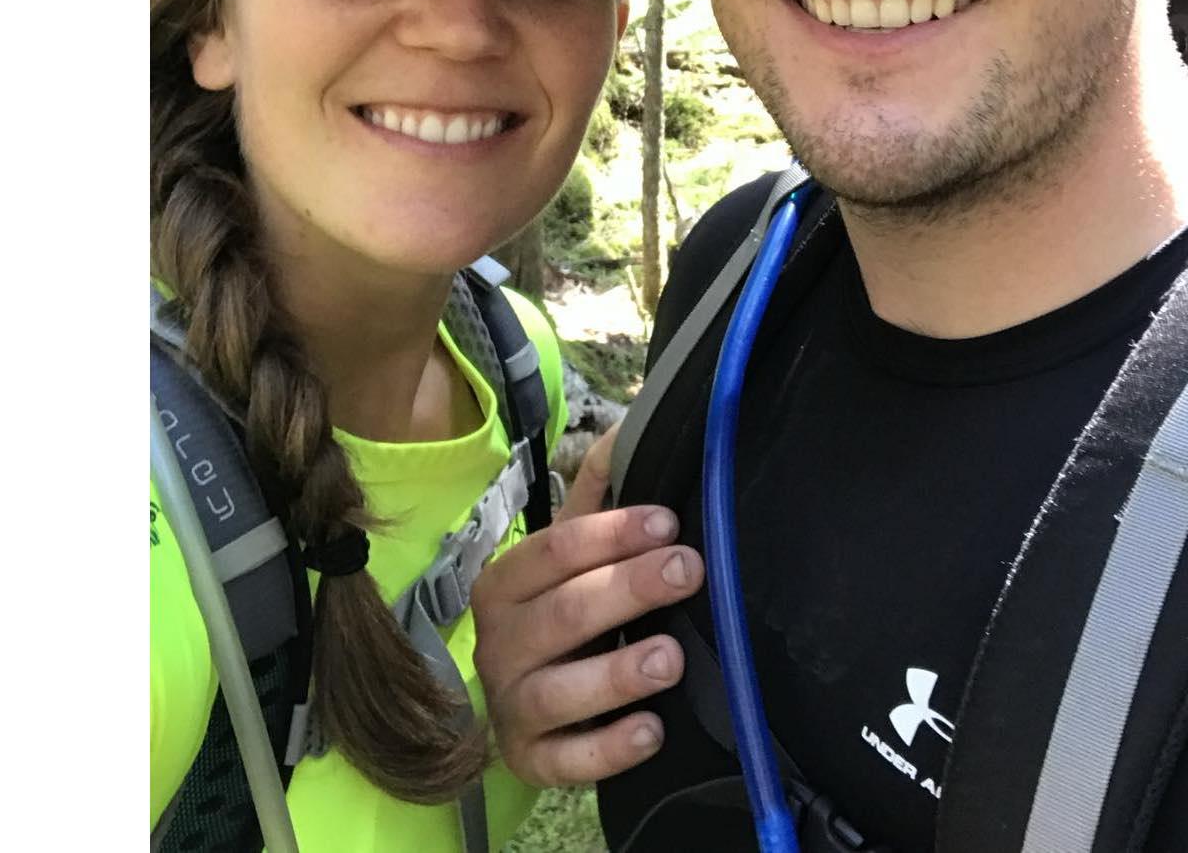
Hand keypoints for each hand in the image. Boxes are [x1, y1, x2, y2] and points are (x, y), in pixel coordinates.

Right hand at [473, 424, 705, 786]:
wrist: (518, 698)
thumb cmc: (558, 605)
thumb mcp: (570, 548)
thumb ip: (597, 489)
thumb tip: (628, 428)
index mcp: (507, 581)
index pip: (555, 550)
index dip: (612, 533)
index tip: (667, 522)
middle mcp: (500, 643)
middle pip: (563, 614)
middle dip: (628, 589)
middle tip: (687, 570)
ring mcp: (513, 706)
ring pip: (559, 691)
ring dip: (617, 673)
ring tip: (671, 657)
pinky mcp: (533, 760)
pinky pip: (566, 761)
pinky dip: (608, 750)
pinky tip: (652, 732)